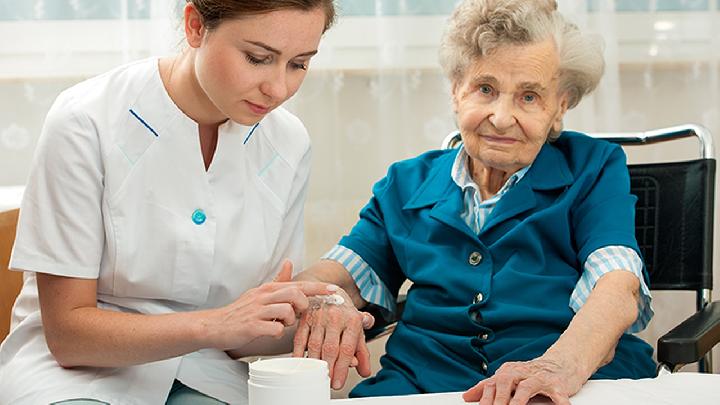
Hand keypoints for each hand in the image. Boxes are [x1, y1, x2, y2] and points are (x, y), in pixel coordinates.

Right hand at [204, 260, 335, 349]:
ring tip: (280, 324)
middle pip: (295, 294)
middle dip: (303, 306)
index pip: (298, 285)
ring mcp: (257, 311)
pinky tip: (269, 332)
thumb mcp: (260, 292)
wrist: (215, 325)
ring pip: (287, 311)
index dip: (318, 288)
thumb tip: (289, 262)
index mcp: (269, 289)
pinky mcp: (251, 326)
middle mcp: (264, 296)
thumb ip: (277, 280)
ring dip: (289, 321)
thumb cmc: (241, 311)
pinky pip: (274, 329)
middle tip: (298, 314)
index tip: (334, 291)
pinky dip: (276, 333)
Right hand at [292, 288, 374, 389]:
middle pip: (330, 348)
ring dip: (315, 364)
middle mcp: (336, 317)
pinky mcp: (305, 318)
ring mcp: (319, 317)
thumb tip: (365, 371)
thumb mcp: (358, 329)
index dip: (343, 368)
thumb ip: (362, 351)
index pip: (347, 348)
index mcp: (352, 320)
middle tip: (328, 383)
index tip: (338, 382)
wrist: (329, 291)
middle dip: (329, 369)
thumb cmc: (344, 313)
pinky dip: (299, 353)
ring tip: (317, 376)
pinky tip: (302, 364)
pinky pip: (300, 339)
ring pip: (314, 345)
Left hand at [462, 356, 585, 404]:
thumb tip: (467, 396)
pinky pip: (558, 394)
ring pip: (527, 386)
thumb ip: (489, 387)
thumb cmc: (531, 375)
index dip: (484, 397)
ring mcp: (541, 378)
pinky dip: (558, 403)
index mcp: (509, 371)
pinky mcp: (558, 384)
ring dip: (518, 400)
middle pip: (506, 381)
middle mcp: (523, 372)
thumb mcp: (509, 379)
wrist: (561, 363)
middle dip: (499, 399)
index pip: (492, 383)